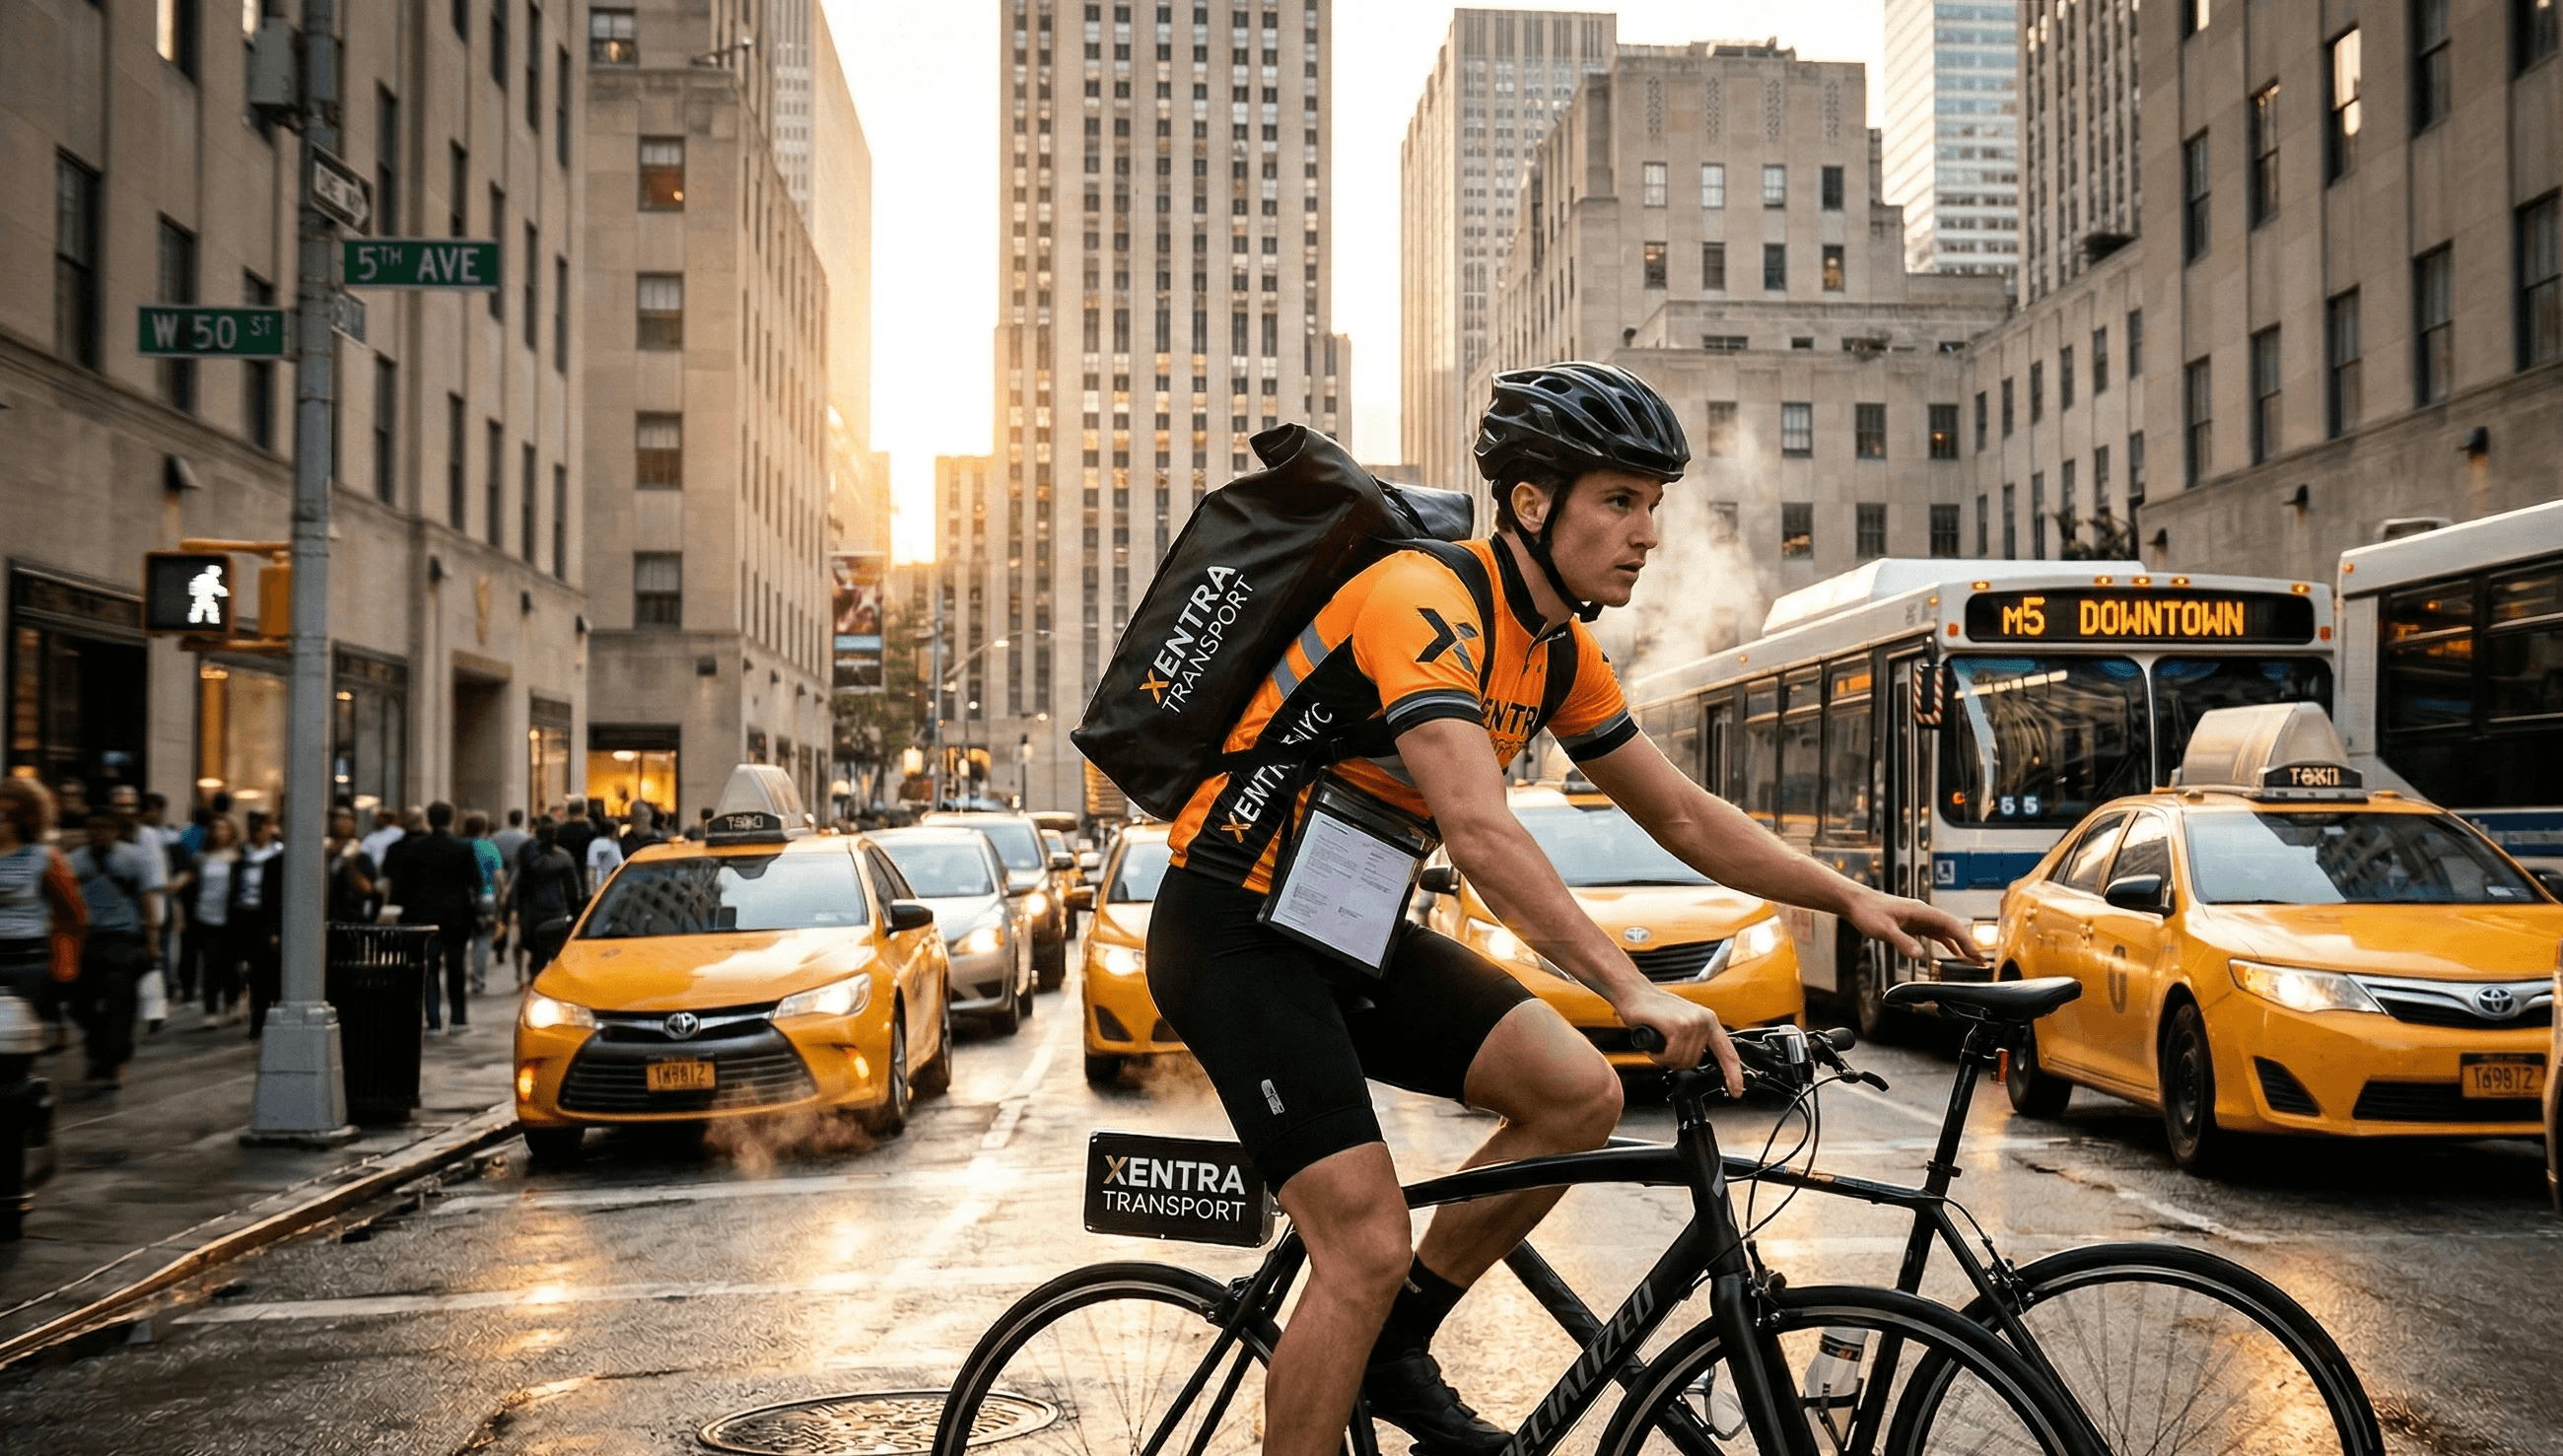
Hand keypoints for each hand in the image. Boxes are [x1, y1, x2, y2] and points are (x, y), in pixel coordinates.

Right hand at [1619, 986, 1742, 1096]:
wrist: (1634, 993)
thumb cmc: (1653, 1009)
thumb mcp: (1682, 1023)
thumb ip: (1695, 1040)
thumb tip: (1697, 1060)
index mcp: (1708, 1020)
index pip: (1728, 1053)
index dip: (1733, 1075)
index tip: (1736, 1091)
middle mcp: (1704, 1020)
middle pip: (1695, 1062)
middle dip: (1676, 1061)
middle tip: (1664, 1048)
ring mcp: (1692, 1023)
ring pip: (1682, 1061)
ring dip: (1665, 1058)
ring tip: (1658, 1043)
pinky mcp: (1677, 1026)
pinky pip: (1670, 1056)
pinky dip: (1658, 1056)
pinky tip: (1653, 1045)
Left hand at [1844, 888, 1983, 965]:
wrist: (1855, 903)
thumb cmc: (1868, 912)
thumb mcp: (1884, 930)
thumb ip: (1902, 942)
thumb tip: (1920, 955)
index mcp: (1921, 911)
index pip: (1950, 925)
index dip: (1965, 940)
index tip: (1975, 955)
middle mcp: (1923, 913)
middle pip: (1952, 928)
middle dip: (1968, 944)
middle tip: (1981, 961)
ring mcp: (1918, 918)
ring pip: (1945, 931)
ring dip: (1959, 945)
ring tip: (1972, 959)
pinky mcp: (1912, 923)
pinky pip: (1935, 933)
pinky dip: (1946, 943)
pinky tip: (1952, 952)